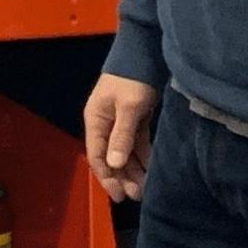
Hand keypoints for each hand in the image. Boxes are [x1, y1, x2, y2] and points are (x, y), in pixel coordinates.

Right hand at [82, 74, 158, 200]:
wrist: (144, 52)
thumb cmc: (132, 78)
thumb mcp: (128, 107)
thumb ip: (122, 136)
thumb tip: (115, 164)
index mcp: (96, 121)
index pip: (97, 156)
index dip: (107, 178)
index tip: (119, 195)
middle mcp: (105, 125)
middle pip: (111, 158)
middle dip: (123, 177)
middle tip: (137, 195)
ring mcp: (120, 122)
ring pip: (125, 153)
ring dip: (133, 170)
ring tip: (145, 187)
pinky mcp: (134, 119)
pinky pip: (136, 144)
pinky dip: (142, 156)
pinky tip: (151, 169)